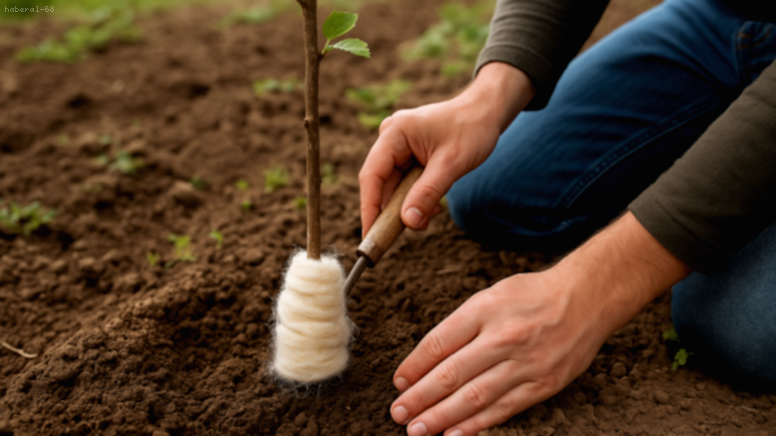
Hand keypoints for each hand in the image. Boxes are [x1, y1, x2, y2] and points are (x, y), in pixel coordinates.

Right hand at [358, 62, 534, 235]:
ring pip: (393, 186)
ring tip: (429, 217)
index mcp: (394, 133)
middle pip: (380, 183)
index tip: (369, 236)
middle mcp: (390, 138)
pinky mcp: (408, 154)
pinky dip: (416, 197)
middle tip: (397, 237)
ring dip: (408, 205)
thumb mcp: (451, 164)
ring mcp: (398, 146)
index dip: (369, 208)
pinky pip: (405, 183)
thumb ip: (427, 193)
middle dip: (392, 211)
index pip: (372, 176)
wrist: (487, 112)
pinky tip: (433, 205)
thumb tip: (408, 223)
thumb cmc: (472, 129)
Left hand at [389, 269, 605, 435]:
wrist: (587, 298)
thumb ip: (461, 325)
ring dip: (441, 417)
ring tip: (418, 429)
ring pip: (474, 397)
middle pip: (451, 374)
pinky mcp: (543, 384)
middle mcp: (503, 337)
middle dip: (420, 398)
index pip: (438, 343)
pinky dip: (476, 424)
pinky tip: (455, 433)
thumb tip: (428, 359)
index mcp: (485, 309)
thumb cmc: (533, 296)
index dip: (413, 367)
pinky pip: (503, 409)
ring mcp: (525, 363)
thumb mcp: (491, 296)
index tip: (399, 383)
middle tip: (398, 413)